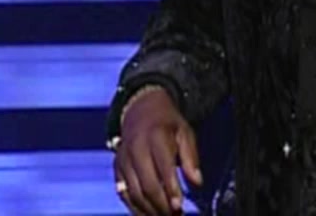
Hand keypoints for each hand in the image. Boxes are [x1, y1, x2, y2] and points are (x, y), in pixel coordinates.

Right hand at [113, 88, 201, 214]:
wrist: (140, 110)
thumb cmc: (167, 124)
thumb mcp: (185, 133)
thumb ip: (191, 158)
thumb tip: (197, 182)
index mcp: (155, 137)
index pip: (163, 167)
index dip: (171, 189)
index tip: (179, 206)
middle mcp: (136, 148)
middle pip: (146, 184)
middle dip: (161, 205)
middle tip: (175, 214)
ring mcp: (124, 159)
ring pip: (133, 192)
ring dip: (149, 209)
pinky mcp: (117, 168)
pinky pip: (123, 192)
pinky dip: (135, 207)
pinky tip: (148, 214)